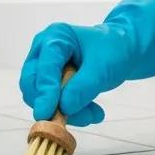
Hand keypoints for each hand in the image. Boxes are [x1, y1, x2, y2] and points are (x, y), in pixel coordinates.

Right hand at [19, 0, 154, 126]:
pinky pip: (50, 104)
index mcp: (55, 37)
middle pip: (32, 83)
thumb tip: (63, 108)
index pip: (44, 67)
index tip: (46, 113)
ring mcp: (43, 68)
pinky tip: (93, 111)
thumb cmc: (114, 51)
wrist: (122, 51)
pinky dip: (70, 113)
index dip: (45, 91)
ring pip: (39, 97)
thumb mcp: (104, 68)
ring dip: (65, 112)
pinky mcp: (49, 83)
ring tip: (94, 113)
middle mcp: (42, 51)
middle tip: (82, 116)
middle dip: (53, 104)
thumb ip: (83, 87)